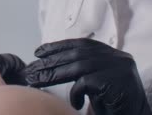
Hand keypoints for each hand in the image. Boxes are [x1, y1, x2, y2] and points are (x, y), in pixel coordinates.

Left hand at [25, 39, 151, 114]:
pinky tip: (75, 104)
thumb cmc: (114, 106)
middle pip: (78, 54)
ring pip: (79, 66)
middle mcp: (119, 58)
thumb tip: (49, 62)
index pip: (82, 44)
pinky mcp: (117, 82)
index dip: (59, 46)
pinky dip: (76, 92)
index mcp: (115, 55)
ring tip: (36, 81)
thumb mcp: (97, 83)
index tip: (39, 51)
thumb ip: (82, 69)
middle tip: (31, 69)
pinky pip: (87, 83)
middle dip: (51, 61)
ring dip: (54, 74)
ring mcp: (120, 69)